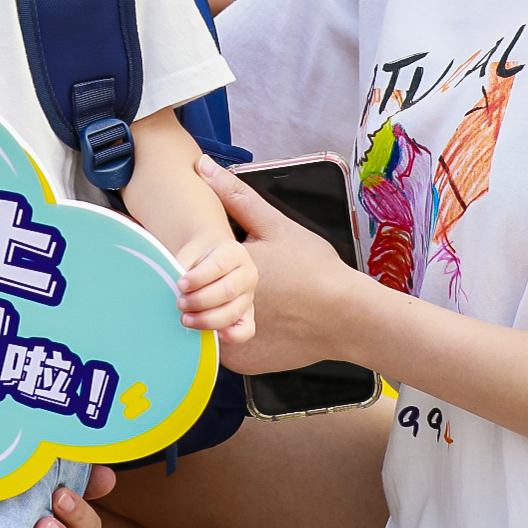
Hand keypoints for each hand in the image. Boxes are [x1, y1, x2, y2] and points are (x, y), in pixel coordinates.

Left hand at [174, 232, 256, 342]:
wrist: (213, 256)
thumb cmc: (199, 257)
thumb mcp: (190, 253)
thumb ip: (182, 269)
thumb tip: (171, 291)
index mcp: (234, 253)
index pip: (219, 265)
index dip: (198, 277)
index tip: (180, 285)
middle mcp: (247, 274)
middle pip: (228, 290)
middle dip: (200, 301)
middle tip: (180, 304)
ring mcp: (249, 296)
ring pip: (233, 312)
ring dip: (207, 319)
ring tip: (186, 319)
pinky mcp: (247, 315)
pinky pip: (245, 330)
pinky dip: (232, 335)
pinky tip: (215, 334)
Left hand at [197, 155, 365, 375]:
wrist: (347, 316)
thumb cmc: (313, 268)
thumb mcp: (276, 225)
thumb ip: (236, 195)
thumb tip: (203, 164)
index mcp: (232, 270)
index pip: (184, 273)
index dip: (179, 271)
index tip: (182, 273)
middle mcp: (228, 307)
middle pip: (188, 306)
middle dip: (187, 299)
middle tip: (190, 296)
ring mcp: (235, 340)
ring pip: (201, 333)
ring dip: (201, 323)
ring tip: (210, 313)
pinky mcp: (246, 362)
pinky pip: (220, 353)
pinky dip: (223, 344)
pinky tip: (237, 330)